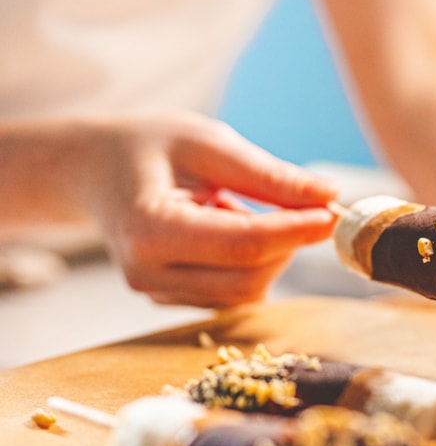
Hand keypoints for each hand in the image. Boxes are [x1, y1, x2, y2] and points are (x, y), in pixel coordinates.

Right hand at [75, 112, 336, 306]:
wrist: (93, 171)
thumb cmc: (147, 146)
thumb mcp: (206, 142)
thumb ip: (266, 174)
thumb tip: (328, 196)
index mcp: (149, 229)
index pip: (242, 245)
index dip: (295, 232)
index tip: (333, 213)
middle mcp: (148, 274)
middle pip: (249, 280)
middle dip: (285, 246)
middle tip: (293, 204)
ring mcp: (158, 295)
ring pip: (245, 294)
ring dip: (267, 255)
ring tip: (233, 205)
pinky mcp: (173, 302)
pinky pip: (233, 295)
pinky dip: (248, 264)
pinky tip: (222, 228)